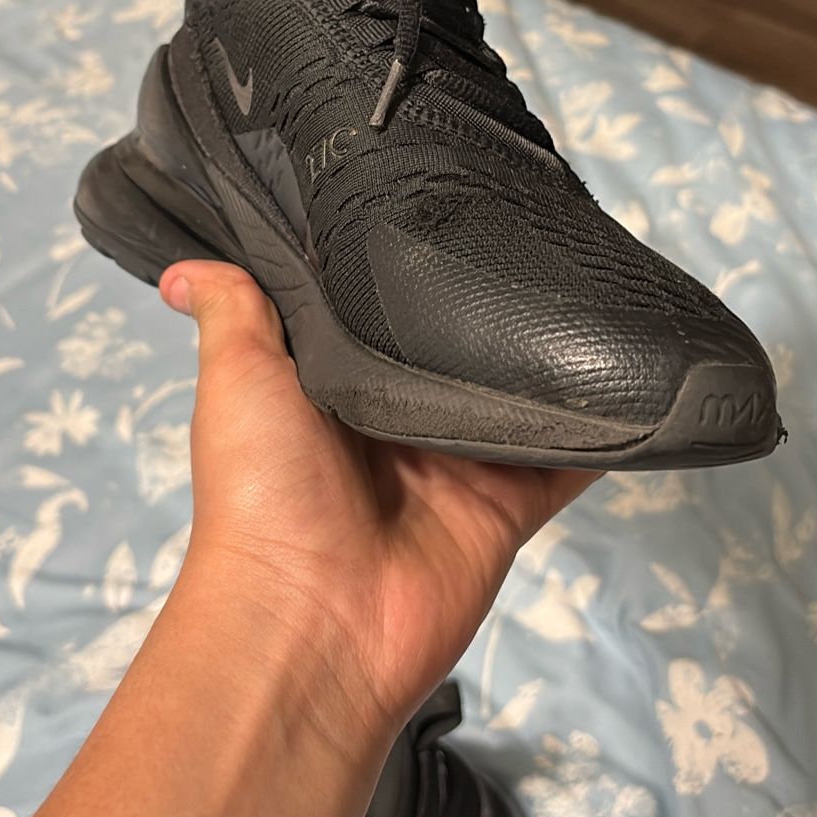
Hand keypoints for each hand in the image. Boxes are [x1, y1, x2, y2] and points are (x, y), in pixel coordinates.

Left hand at [161, 261, 602, 752]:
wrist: (311, 619)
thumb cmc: (260, 493)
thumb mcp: (236, 379)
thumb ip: (235, 311)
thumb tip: (183, 269)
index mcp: (333, 388)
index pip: (379, 313)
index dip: (403, 267)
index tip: (441, 196)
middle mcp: (398, 424)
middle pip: (457, 350)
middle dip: (487, 303)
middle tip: (534, 222)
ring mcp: (457, 466)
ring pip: (519, 396)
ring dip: (551, 355)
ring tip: (593, 278)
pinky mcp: (507, 506)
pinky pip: (568, 460)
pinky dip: (604, 428)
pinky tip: (633, 368)